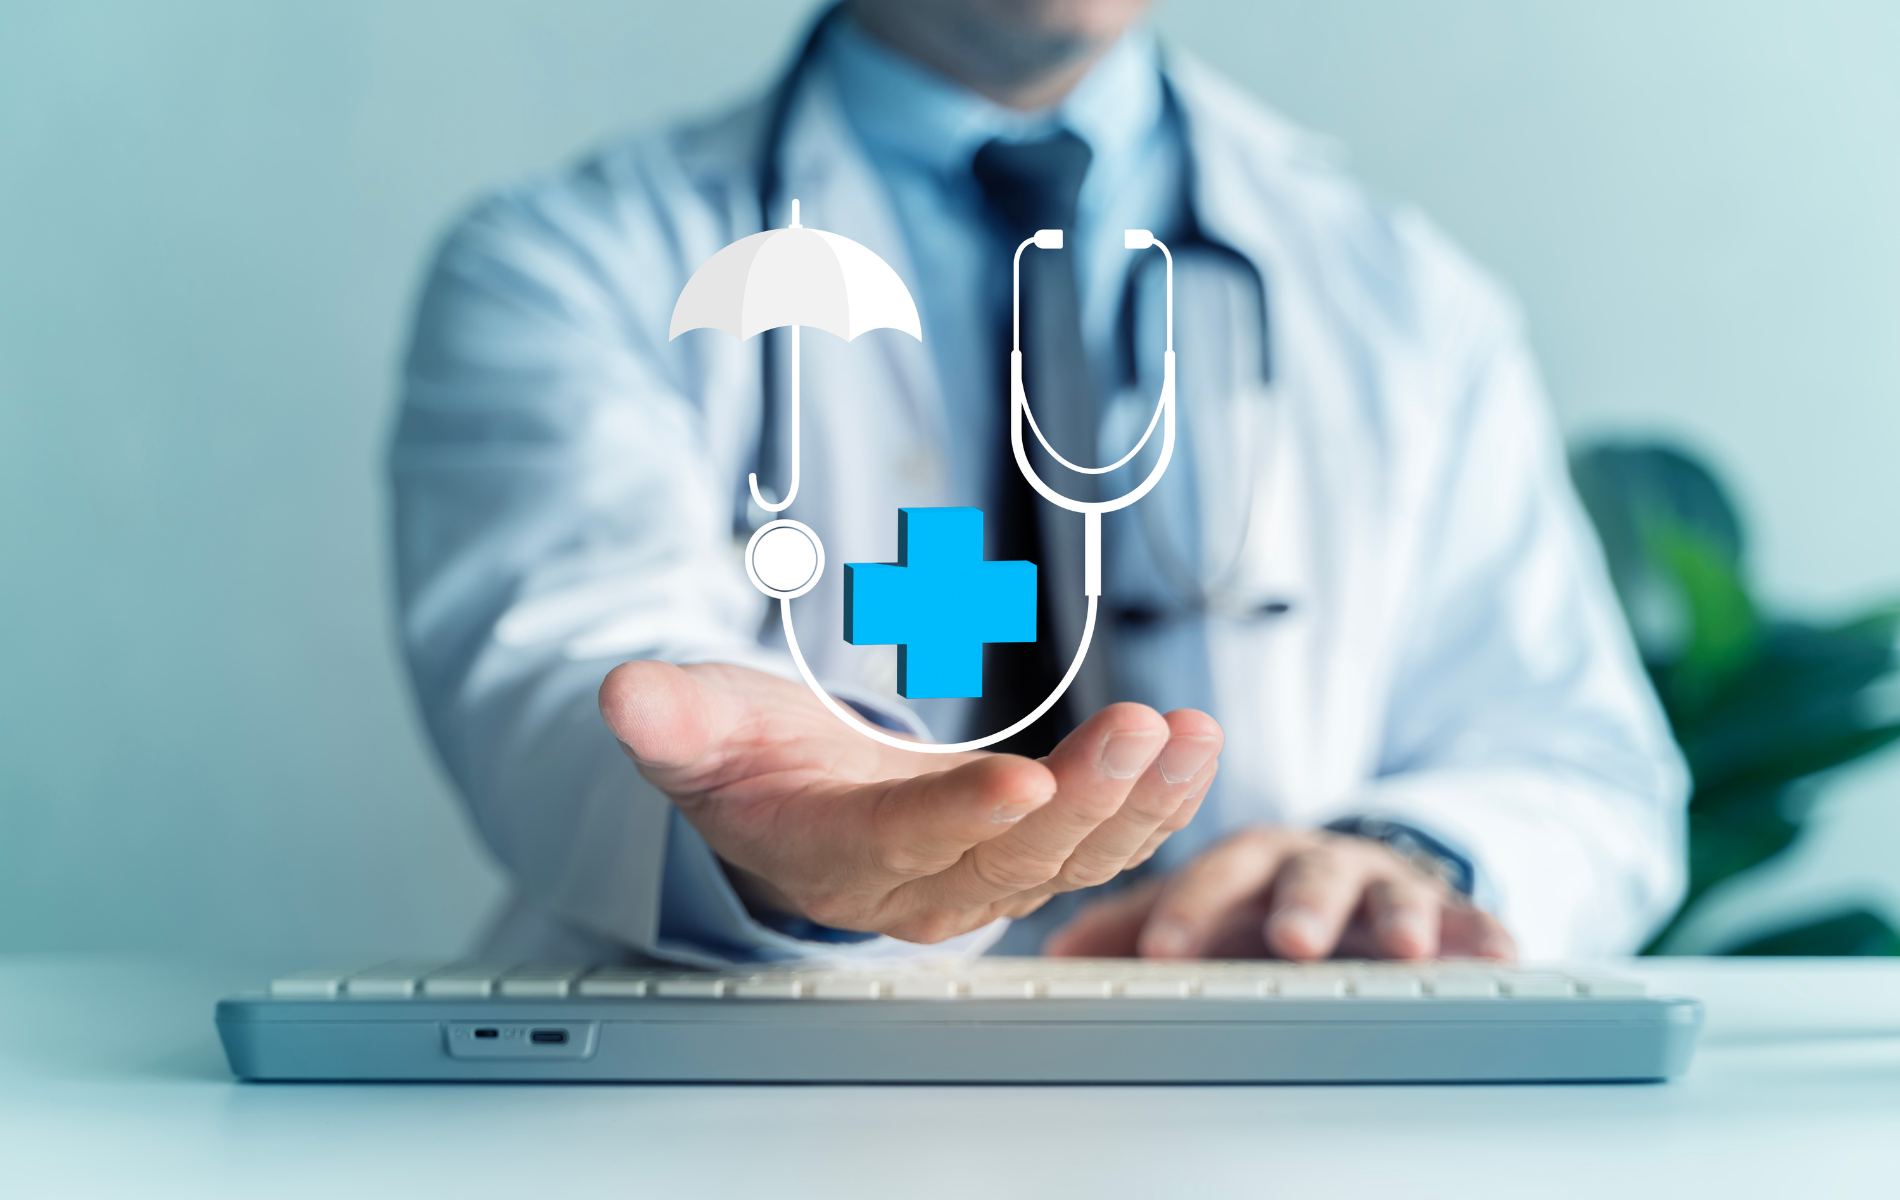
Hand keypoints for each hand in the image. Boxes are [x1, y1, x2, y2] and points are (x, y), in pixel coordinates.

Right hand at [598, 661, 1222, 943]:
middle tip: (1141, 731)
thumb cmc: (750, 762)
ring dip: (1140, 801)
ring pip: (1073, 857)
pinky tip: (1194, 746)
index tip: (1019, 785)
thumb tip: (621, 692)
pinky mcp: (1029, 848)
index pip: (901, 844)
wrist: (790, 803)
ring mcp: (982, 873)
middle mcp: (919, 883)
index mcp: (834, 855)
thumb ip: (670, 718)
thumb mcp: (697, 730)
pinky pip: (1101, 837)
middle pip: (1011, 857)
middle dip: (1084, 798)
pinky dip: (1152, 798)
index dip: (959, 819)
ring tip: (1192, 737)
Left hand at [1044, 827, 1515, 960]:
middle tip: (1292, 942)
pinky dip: (1484, 931)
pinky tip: (1501, 950)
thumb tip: (1054, 960)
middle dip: (1300, 905)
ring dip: (1398, 913)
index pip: (1213, 872)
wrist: (1351, 876)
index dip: (1190, 907)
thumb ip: (1133, 928)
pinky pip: (1471, 916)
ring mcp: (1382, 881)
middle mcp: (1313, 860)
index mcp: (1246, 859)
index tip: (1165, 952)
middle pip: (1304, 874)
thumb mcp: (1202, 907)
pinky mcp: (1446, 906)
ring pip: (1389, 888)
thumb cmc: (1261, 897)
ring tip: (1407, 945)